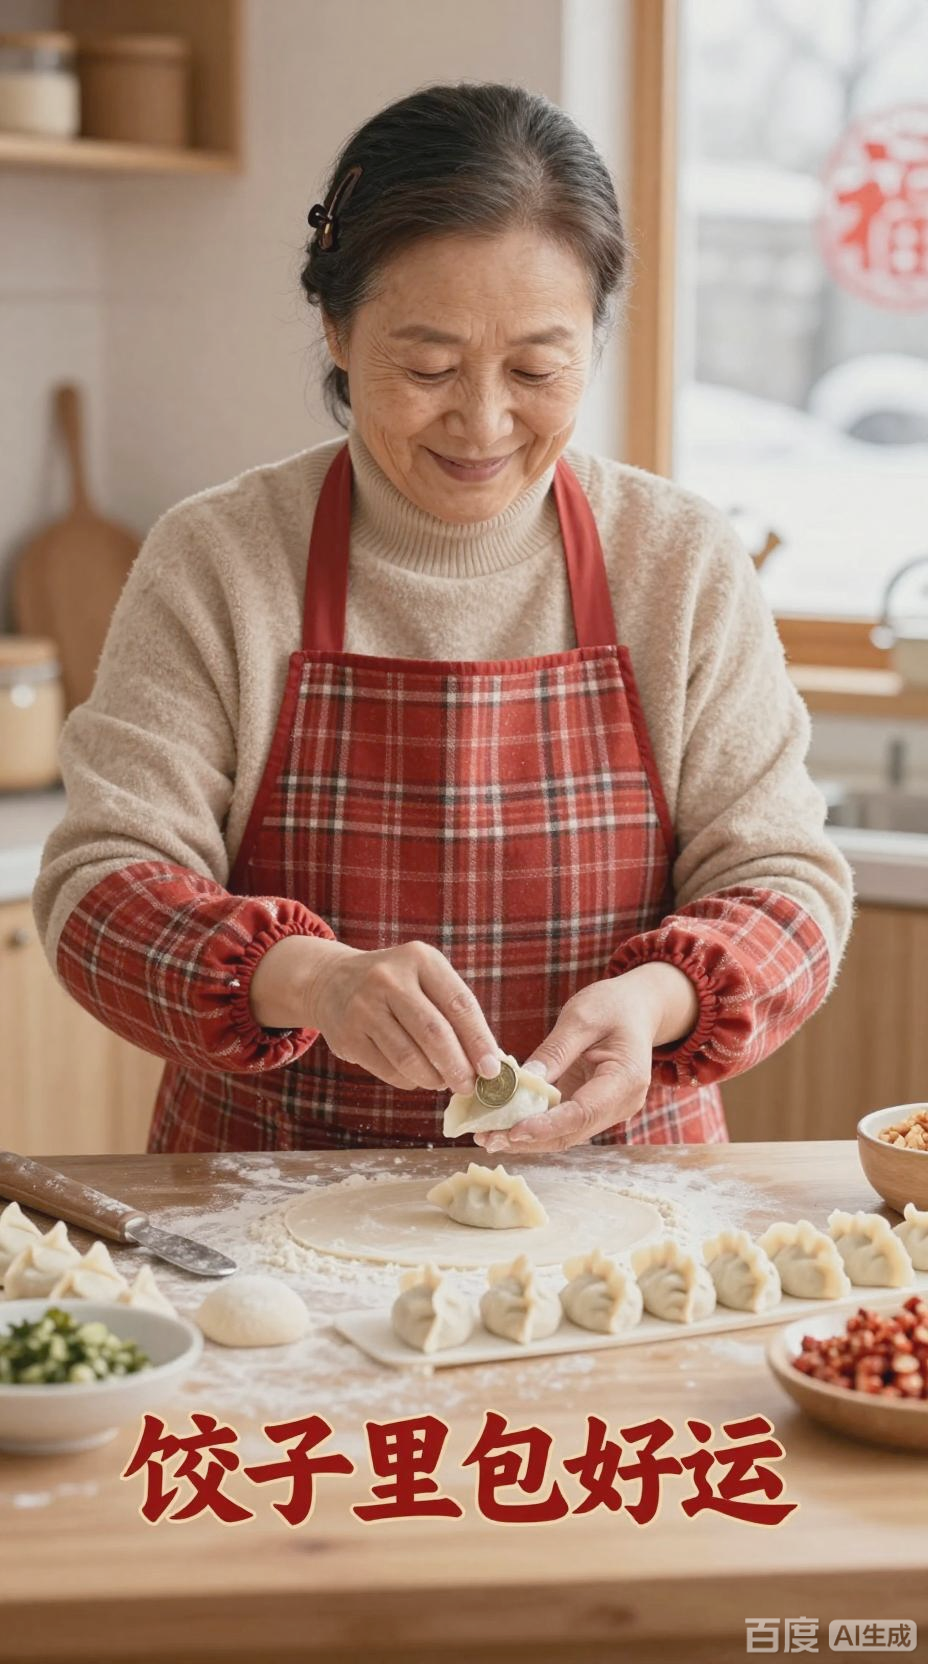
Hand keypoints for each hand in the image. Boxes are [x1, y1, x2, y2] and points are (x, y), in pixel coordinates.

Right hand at [250, 935, 498, 1093]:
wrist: (332, 982)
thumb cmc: (397, 986)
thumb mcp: (425, 979)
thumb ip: (455, 1013)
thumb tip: (489, 1061)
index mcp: (420, 959)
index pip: (459, 1003)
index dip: (479, 1041)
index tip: (492, 1069)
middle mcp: (389, 979)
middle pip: (434, 1033)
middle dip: (458, 1067)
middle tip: (469, 1086)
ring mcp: (364, 1007)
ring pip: (410, 1057)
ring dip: (434, 1078)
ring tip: (444, 1082)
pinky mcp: (348, 1036)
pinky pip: (389, 1070)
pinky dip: (410, 1081)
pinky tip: (416, 1077)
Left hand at [474, 963, 698, 1154]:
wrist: (637, 1009)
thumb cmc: (613, 1006)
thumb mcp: (581, 1018)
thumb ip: (554, 1051)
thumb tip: (523, 1082)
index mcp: (626, 1079)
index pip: (583, 1112)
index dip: (548, 1126)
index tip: (513, 1130)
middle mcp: (621, 1104)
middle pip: (572, 1133)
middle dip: (529, 1139)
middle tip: (486, 1138)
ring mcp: (609, 1111)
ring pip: (565, 1135)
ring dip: (527, 1139)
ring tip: (487, 1136)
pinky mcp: (593, 1109)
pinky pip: (563, 1124)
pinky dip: (535, 1127)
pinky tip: (503, 1125)